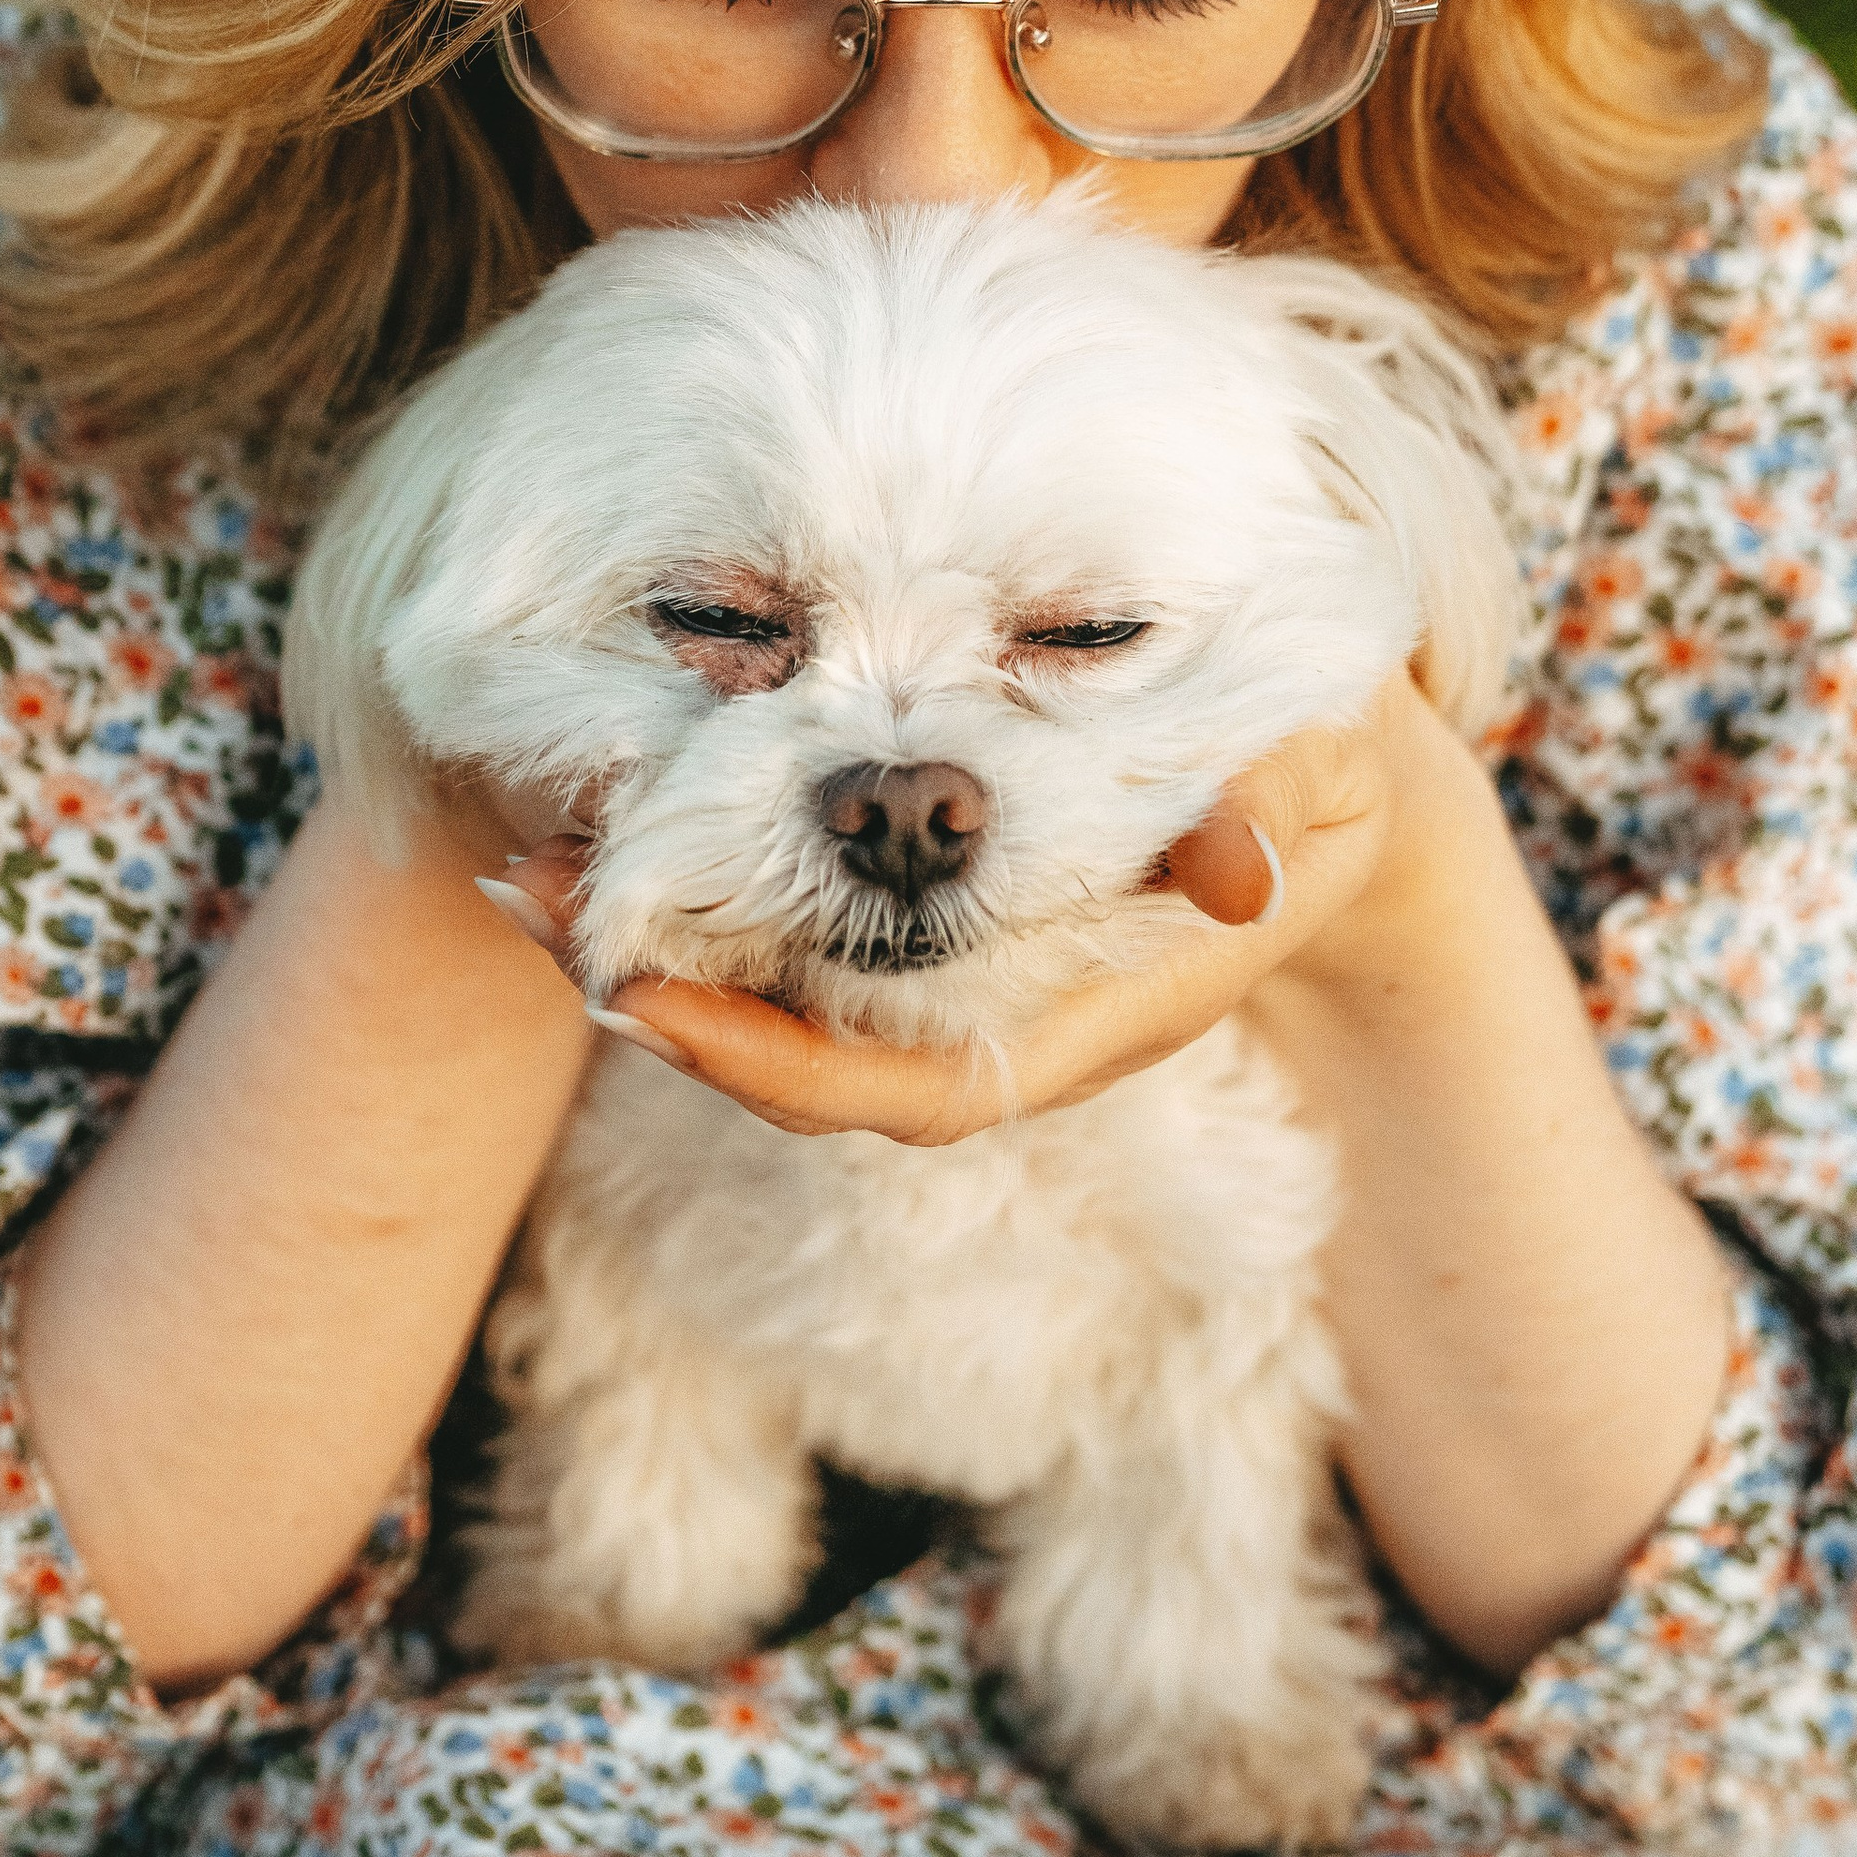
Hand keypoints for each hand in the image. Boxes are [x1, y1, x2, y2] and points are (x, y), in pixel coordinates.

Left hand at [476, 666, 1443, 1146]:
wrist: (1324, 767)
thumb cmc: (1317, 764)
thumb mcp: (1315, 772)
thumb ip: (1272, 814)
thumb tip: (1232, 877)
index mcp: (1091, 1012)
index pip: (912, 1092)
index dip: (780, 1069)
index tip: (652, 1011)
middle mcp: (1008, 1013)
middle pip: (811, 1067)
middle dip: (669, 1005)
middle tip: (532, 906)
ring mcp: (964, 969)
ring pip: (788, 1003)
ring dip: (660, 941)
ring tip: (532, 871)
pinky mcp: (931, 910)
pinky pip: (801, 937)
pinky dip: (707, 892)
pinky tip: (621, 826)